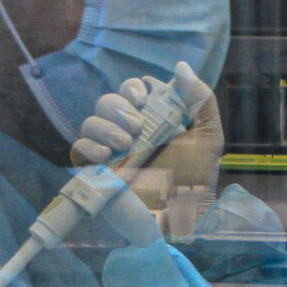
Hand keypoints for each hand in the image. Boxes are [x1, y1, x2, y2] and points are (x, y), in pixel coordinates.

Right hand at [72, 62, 222, 193]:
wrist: (181, 219)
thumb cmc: (196, 182)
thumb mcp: (208, 139)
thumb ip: (200, 101)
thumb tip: (180, 67)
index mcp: (152, 120)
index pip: (132, 90)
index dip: (133, 87)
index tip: (143, 99)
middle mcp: (129, 132)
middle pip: (108, 101)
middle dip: (118, 107)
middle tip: (136, 128)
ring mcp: (111, 152)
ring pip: (90, 121)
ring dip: (105, 126)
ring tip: (125, 146)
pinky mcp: (96, 172)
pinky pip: (78, 149)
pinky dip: (87, 146)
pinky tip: (105, 157)